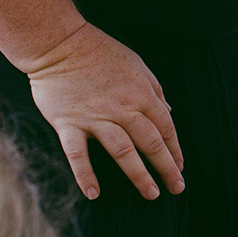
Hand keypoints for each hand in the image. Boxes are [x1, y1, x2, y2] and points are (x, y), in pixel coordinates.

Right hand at [22, 22, 184, 201]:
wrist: (57, 43)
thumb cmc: (99, 51)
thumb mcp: (136, 64)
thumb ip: (154, 89)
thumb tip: (168, 114)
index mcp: (140, 93)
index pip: (165, 127)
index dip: (175, 150)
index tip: (180, 168)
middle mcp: (122, 107)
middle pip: (150, 142)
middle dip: (166, 167)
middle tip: (176, 188)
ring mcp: (94, 117)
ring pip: (123, 151)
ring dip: (139, 175)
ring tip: (152, 194)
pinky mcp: (68, 123)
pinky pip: (77, 153)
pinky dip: (85, 174)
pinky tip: (94, 193)